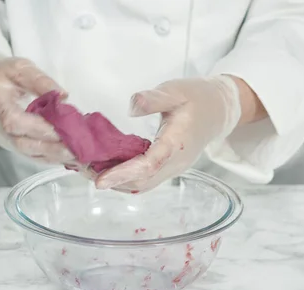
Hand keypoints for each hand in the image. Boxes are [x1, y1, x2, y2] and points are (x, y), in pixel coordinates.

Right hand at [0, 49, 73, 162]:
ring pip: (30, 154)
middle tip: (78, 148)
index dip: (38, 127)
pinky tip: (73, 158)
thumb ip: (39, 80)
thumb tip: (63, 95)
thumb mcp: (19, 67)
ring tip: (80, 156)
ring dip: (56, 156)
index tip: (62, 127)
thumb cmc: (1, 74)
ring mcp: (6, 140)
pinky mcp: (15, 146)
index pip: (13, 121)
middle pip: (23, 144)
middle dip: (52, 148)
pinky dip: (54, 158)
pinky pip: (34, 156)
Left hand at [94, 75, 241, 192]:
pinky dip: (125, 178)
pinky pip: (146, 180)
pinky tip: (107, 168)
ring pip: (143, 184)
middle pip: (142, 181)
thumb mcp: (175, 90)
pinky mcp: (169, 169)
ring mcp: (173, 168)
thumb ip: (154, 98)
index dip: (123, 174)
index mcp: (177, 142)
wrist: (219, 110)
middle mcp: (176, 162)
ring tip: (90, 170)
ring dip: (117, 182)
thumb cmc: (196, 98)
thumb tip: (132, 105)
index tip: (100, 180)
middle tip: (83, 170)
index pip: (148, 165)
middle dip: (112, 181)